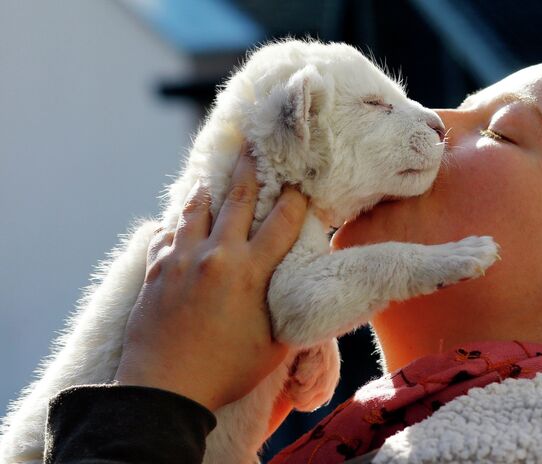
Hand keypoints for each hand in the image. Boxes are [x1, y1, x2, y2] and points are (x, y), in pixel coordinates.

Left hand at [115, 149, 307, 410]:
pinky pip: (166, 233)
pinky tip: (177, 218)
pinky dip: (175, 222)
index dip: (295, 198)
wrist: (163, 390)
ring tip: (209, 174)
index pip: (282, 221)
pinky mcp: (156, 270)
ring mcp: (182, 259)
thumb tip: (307, 297)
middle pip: (239, 199)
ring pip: (196, 208)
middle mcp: (217, 255)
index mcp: (251, 271)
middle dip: (251, 168)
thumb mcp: (274, 348)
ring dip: (207, 188)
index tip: (301, 183)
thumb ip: (292, 315)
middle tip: (255, 145)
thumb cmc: (225, 372)